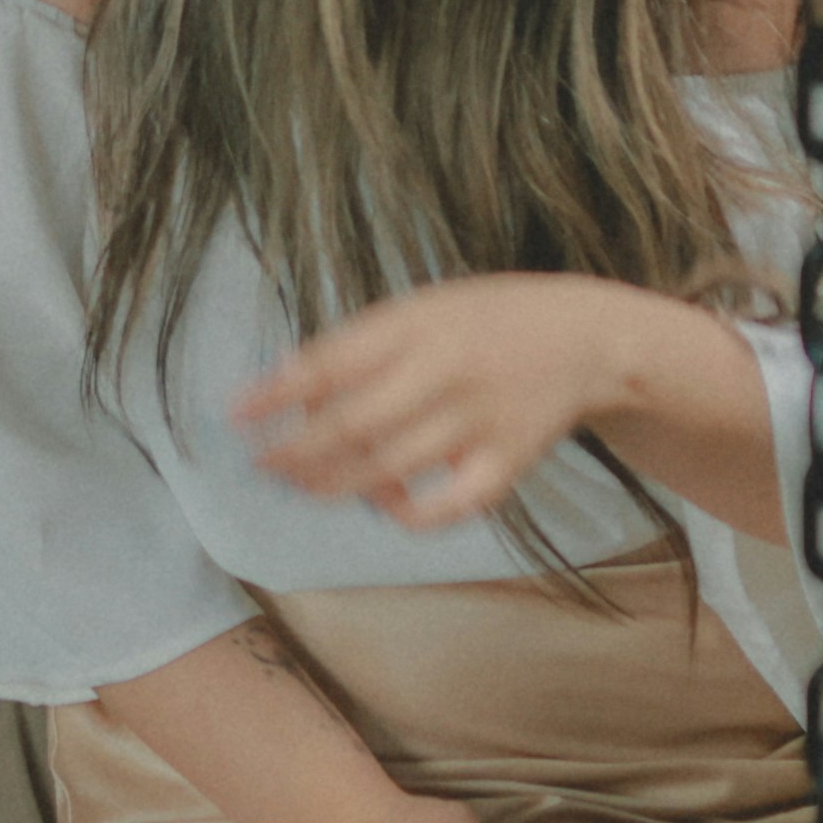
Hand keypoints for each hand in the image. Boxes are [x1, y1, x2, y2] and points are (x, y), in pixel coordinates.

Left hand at [227, 274, 652, 536]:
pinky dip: (410, 515)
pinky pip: (450, 506)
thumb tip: (286, 383)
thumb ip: (362, 342)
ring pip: (390, 468)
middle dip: (296, 452)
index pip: (330, 362)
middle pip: (353, 424)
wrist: (587, 336)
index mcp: (418, 322)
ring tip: (303, 486)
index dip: (276, 393)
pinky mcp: (509, 461)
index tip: (235, 415)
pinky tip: (386, 506)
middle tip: (263, 463)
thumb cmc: (486, 320)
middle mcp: (445, 370)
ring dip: (335, 485)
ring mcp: (479, 419)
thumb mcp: (423, 307)